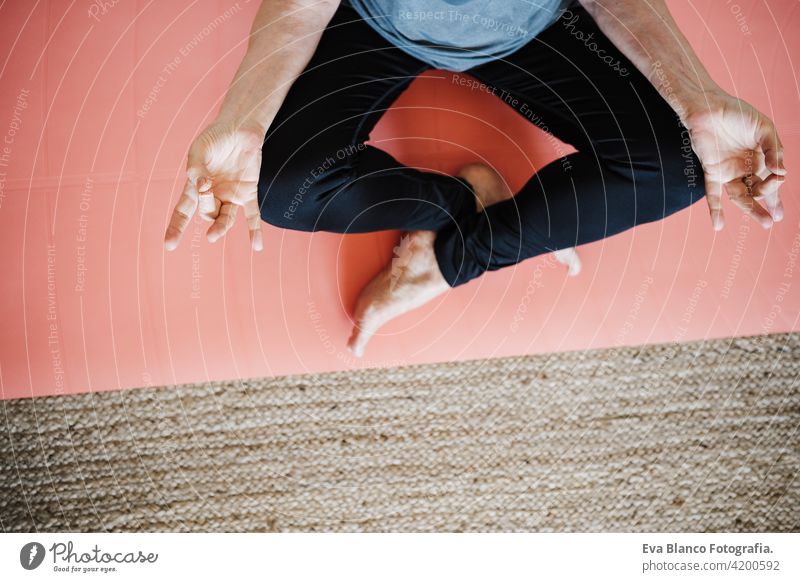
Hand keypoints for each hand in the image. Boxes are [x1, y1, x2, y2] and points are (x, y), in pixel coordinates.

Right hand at [164, 120, 264, 250]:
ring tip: (212, 236)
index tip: (170, 245)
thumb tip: (202, 187)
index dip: (176, 227)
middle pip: (207, 213)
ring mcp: (231, 195)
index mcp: (197, 186)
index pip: (183, 211)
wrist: (239, 128)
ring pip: (226, 219)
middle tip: (207, 190)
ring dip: (220, 228)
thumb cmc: (215, 137)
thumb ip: (198, 169)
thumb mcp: (200, 150)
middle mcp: (214, 195)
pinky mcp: (248, 193)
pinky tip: (257, 247)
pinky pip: (252, 215)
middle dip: (205, 206)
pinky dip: (255, 231)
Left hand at [684, 93, 786, 229]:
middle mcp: (745, 168)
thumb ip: (774, 150)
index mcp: (761, 158)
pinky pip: (713, 195)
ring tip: (765, 223)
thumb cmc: (738, 114)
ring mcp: (728, 171)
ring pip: (740, 196)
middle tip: (774, 219)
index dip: (777, 188)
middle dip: (768, 204)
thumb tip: (782, 173)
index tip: (778, 181)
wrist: (710, 107)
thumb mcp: (764, 129)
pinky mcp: (712, 172)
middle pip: (758, 191)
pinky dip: (715, 210)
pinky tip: (718, 226)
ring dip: (751, 210)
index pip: (772, 179)